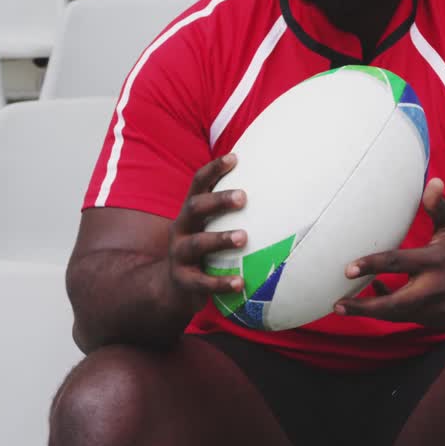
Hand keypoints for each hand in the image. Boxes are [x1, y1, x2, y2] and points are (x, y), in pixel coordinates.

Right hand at [166, 154, 247, 312]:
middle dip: (218, 200)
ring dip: (220, 239)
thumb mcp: (208, 227)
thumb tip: (273, 190)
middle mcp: (181, 228)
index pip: (199, 184)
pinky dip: (221, 282)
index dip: (214, 169)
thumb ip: (228, 212)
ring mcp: (179, 254)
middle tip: (243, 197)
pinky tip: (240, 282)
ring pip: (197, 244)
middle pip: (195, 207)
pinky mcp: (183, 280)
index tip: (235, 158)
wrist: (172, 287)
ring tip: (244, 237)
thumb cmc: (203, 250)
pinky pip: (202, 282)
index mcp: (190, 213)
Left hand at [334, 178, 444, 326]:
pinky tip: (375, 298)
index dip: (371, 265)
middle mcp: (438, 286)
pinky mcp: (441, 320)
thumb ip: (439, 205)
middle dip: (365, 307)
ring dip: (372, 311)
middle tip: (337, 304)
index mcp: (438, 259)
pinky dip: (391, 310)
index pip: (398, 262)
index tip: (348, 268)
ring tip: (345, 305)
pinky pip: (409, 317)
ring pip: (400, 315)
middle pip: (396, 303)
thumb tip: (432, 182)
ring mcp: (440, 307)